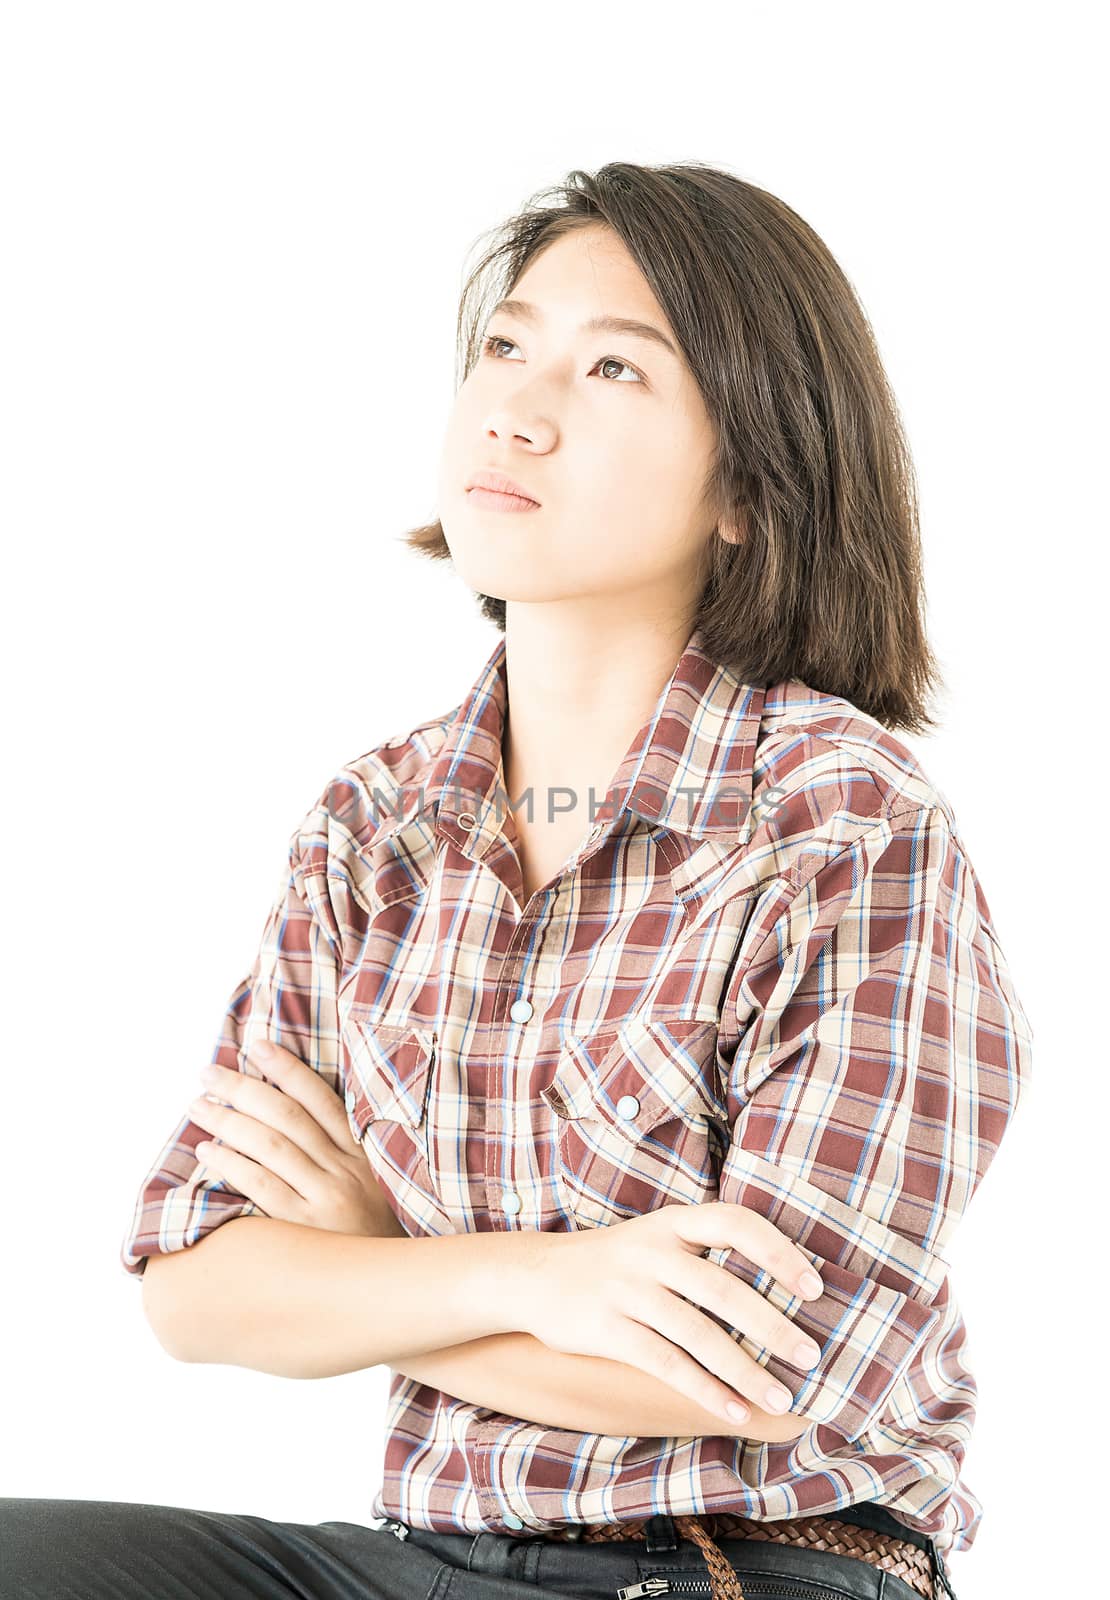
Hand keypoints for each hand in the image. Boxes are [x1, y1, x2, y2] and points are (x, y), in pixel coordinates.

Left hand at [187, 1039, 407, 1237]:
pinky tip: (207, 1150)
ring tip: (199, 1105)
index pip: (320, 1097)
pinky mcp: (304, 1230)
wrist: (394, 1289)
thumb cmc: (374, 1237)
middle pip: (287, 1115)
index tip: (257, 1044)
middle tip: (208, 1073)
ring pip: (270, 1145)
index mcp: (362, 1153)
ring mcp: (325, 1199)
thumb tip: (288, 1118)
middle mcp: (345, 1170)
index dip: (287, 1067)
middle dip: (244, 1087)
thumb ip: (342, 1155)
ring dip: (229, 1120)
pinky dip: (231, 1163)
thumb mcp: (374, 1187)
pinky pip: (261, 1186)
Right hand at [516, 1201, 824, 1427]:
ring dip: (745, 1370)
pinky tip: (734, 1410)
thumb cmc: (615, 1263)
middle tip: (811, 1355)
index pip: (735, 1223)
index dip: (777, 1251)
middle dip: (773, 1325)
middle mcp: (651, 1251)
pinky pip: (666, 1364)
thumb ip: (705, 1256)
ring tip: (782, 1397)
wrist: (534, 1276)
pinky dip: (704, 1390)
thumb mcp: (656, 1238)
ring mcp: (627, 1290)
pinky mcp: (608, 1329)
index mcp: (672, 1222)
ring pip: (698, 1334)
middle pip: (723, 1288)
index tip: (813, 1286)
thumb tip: (781, 1296)